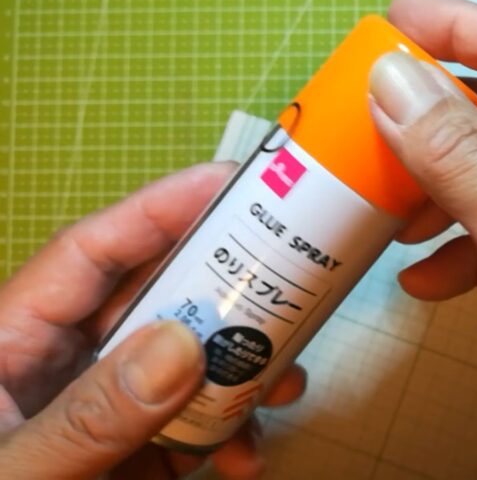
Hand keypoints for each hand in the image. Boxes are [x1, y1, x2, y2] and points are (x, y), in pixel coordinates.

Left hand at [0, 163, 306, 478]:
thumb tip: (181, 345)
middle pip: (156, 300)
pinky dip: (229, 438)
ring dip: (241, 375)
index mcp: (10, 343)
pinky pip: (189, 427)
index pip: (90, 254)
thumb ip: (89, 417)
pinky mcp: (128, 455)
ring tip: (283, 389)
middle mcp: (60, 366)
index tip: (230, 184)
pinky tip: (246, 460)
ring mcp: (100, 412)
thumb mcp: (17, 474)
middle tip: (291, 292)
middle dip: (225, 298)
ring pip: (186, 364)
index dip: (159, 208)